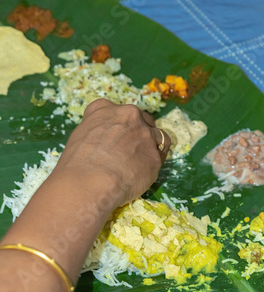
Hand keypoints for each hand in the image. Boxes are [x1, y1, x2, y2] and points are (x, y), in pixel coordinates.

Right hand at [54, 99, 169, 207]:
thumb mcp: (79, 139)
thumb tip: (104, 145)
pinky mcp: (155, 155)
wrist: (90, 182)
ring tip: (139, 163)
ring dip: (150, 146)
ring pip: (157, 135)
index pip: (116, 111)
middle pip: (141, 119)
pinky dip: (154, 162)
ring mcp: (145, 133)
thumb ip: (97, 135)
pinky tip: (144, 172)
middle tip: (130, 150)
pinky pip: (160, 156)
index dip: (117, 125)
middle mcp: (128, 115)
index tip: (114, 137)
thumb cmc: (76, 165)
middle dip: (138, 132)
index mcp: (104, 109)